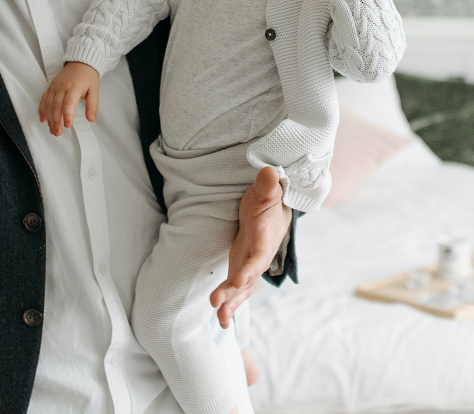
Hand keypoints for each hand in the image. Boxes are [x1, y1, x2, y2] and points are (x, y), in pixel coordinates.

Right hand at [39, 62, 99, 135]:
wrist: (81, 62)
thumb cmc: (88, 76)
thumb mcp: (95, 90)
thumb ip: (93, 105)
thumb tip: (91, 119)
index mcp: (74, 88)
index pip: (68, 103)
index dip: (67, 115)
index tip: (68, 125)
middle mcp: (62, 87)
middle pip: (56, 106)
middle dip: (56, 121)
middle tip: (57, 133)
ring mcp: (55, 87)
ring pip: (49, 104)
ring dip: (49, 118)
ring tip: (52, 130)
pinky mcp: (51, 86)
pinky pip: (44, 99)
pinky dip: (42, 110)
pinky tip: (43, 119)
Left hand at [209, 167, 290, 327]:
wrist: (273, 211)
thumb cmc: (267, 200)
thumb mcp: (267, 191)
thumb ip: (267, 185)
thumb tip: (268, 171)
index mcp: (265, 239)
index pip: (258, 256)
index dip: (250, 269)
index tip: (239, 280)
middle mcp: (259, 257)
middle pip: (247, 278)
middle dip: (233, 292)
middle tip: (218, 305)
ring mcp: (250, 265)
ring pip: (241, 288)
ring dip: (230, 303)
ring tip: (219, 319)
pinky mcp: (241, 267)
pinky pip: (236, 288)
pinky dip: (229, 302)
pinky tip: (221, 319)